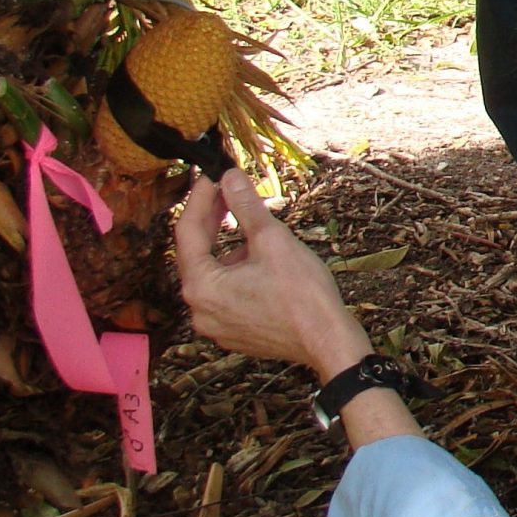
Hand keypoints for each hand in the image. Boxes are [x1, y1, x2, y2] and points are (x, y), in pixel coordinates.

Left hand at [174, 170, 369, 379]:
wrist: (328, 341)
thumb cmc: (302, 295)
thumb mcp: (272, 240)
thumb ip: (245, 206)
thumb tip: (230, 177)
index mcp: (201, 286)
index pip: (188, 231)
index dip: (200, 197)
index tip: (212, 176)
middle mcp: (199, 309)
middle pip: (197, 254)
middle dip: (212, 221)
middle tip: (227, 192)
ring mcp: (215, 325)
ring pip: (213, 274)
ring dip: (227, 248)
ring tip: (253, 231)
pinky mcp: (233, 332)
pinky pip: (225, 294)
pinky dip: (236, 273)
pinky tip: (259, 262)